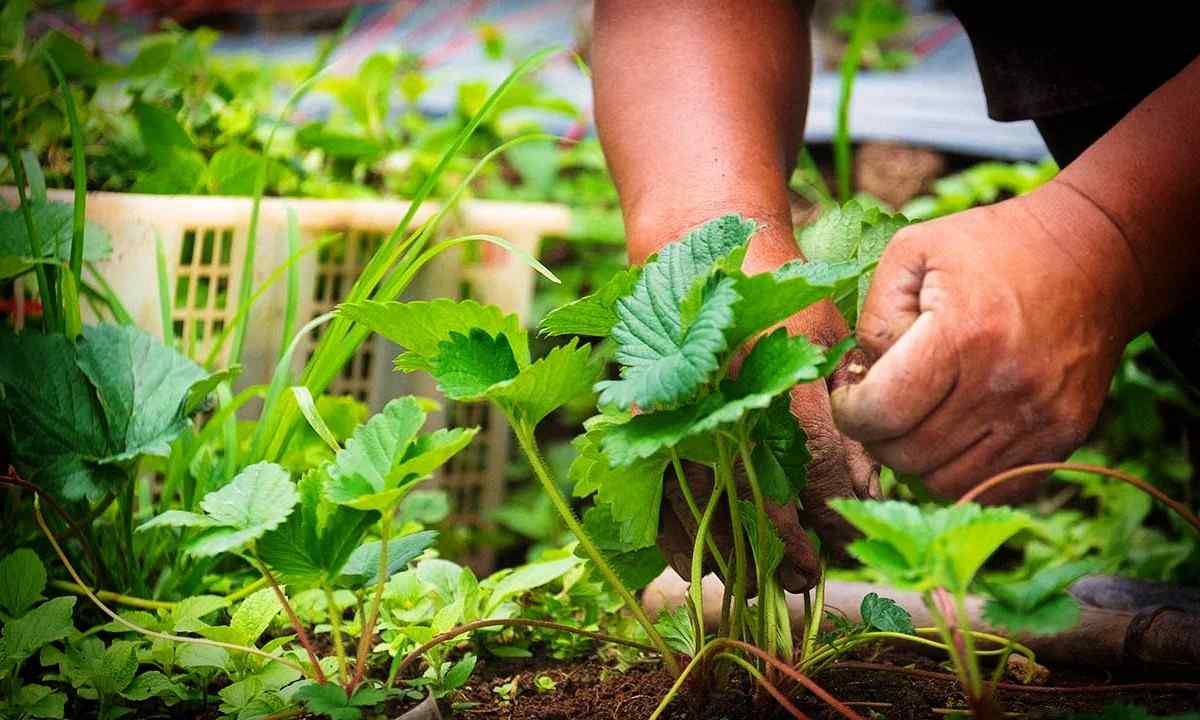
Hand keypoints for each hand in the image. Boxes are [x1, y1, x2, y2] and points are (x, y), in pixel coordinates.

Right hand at [658, 298, 880, 593]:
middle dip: (788, 549)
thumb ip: (845, 409)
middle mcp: (721, 394)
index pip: (813, 461)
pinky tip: (702, 569)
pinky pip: (654, 497)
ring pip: (703, 506)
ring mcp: (673, 408)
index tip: (845, 539)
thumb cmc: (772, 288)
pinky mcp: (639, 421)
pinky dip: (676, 541)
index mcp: (774, 365)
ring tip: (765, 585)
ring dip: (737, 557)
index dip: (833, 512)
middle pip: (757, 496)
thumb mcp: (825, 334)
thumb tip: (863, 488)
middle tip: (810, 578)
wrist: (692, 246)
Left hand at [831, 180, 1139, 500]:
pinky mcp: (1064, 436)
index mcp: (963, 334)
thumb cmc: (992, 247)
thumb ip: (874, 314)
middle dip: (878, 437)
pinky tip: (952, 436)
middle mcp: (1005, 384)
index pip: (883, 412)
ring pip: (946, 482)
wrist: (1095, 256)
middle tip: (880, 408)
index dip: (850, 412)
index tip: (849, 397)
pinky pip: (993, 487)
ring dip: (916, 460)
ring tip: (915, 421)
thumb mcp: (914, 251)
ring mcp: (1040, 417)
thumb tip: (864, 377)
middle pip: (909, 454)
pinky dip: (962, 472)